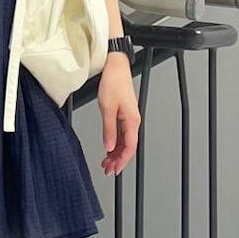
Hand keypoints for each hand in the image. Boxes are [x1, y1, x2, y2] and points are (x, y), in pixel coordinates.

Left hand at [98, 56, 140, 176]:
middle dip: (118, 160)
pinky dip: (114, 143)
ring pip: (124, 141)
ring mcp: (128, 118)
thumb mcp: (107, 108)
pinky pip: (121, 134)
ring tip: (106, 162)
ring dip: (115, 153)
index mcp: (131, 121)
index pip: (129, 147)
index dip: (122, 161)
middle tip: (107, 169)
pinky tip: (108, 149)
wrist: (115, 67)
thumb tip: (109, 146)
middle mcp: (132, 121)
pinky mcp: (123, 114)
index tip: (114, 169)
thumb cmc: (113, 82)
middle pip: (128, 147)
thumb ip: (109, 130)